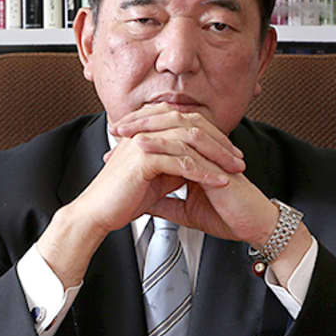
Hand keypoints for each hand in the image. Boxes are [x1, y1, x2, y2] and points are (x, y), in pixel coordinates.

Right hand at [35, 104, 244, 289]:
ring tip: (234, 170)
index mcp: (146, 129)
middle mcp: (145, 130)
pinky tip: (219, 181)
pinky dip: (204, 172)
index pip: (187, 123)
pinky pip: (182, 162)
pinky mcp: (143, 158)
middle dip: (220, 143)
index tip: (230, 152)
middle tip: (238, 159)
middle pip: (192, 127)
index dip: (212, 136)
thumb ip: (174, 162)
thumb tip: (197, 161)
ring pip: (190, 142)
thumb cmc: (121, 196)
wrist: (97, 213)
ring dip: (217, 157)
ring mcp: (143, 141)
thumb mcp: (156, 175)